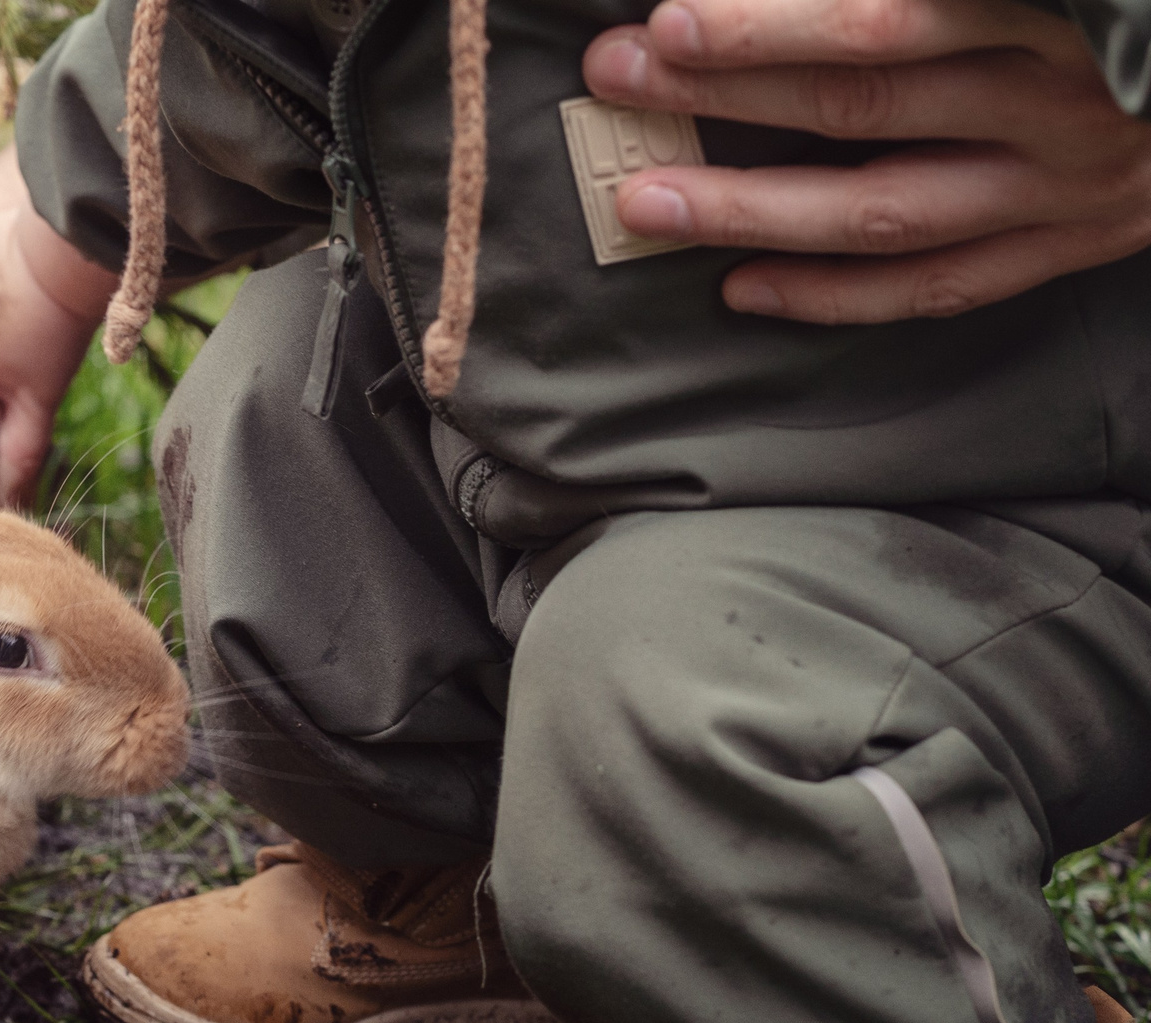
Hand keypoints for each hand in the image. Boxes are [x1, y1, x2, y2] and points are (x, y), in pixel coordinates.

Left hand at [582, 0, 1150, 322]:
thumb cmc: (1127, 14)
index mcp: (1058, 15)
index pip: (888, 21)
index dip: (771, 24)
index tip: (673, 19)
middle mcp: (1057, 103)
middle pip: (863, 106)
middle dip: (727, 91)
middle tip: (621, 77)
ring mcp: (1059, 190)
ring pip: (878, 212)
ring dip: (748, 209)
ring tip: (644, 201)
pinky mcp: (1061, 251)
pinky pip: (928, 290)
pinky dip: (829, 296)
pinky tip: (739, 287)